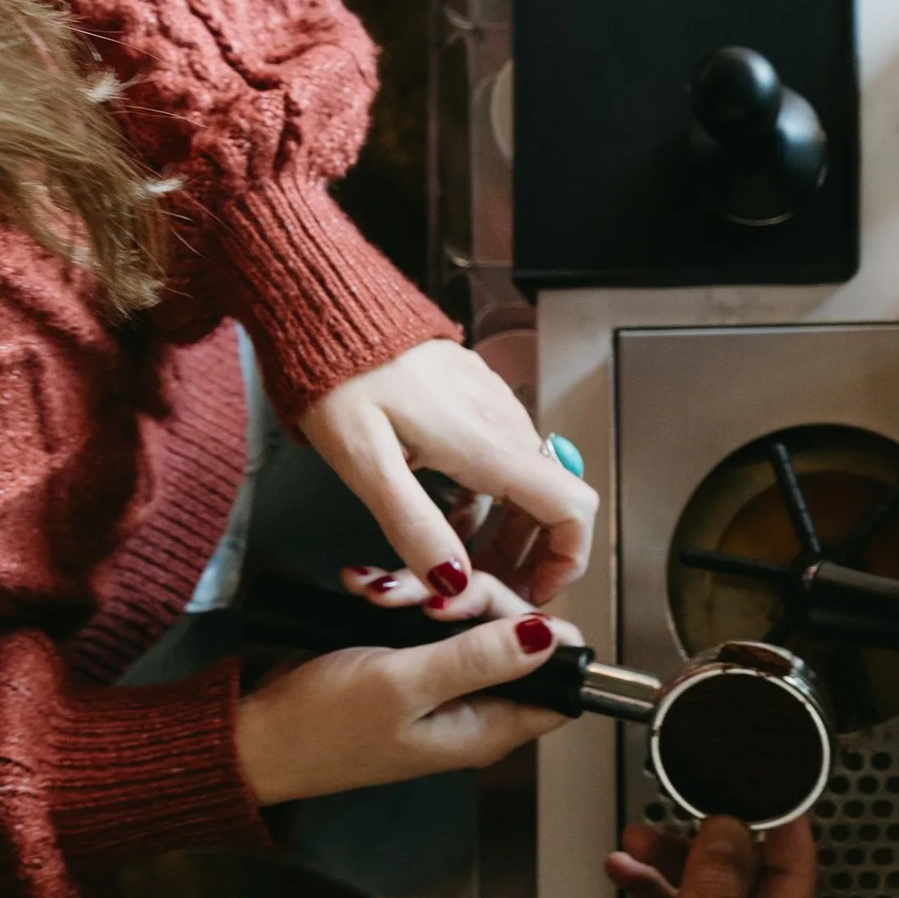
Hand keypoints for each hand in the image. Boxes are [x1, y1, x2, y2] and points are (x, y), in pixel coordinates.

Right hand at [235, 610, 573, 807]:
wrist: (258, 733)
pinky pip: (427, 616)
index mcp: (488, 727)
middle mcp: (475, 707)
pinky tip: (368, 593)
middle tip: (423, 600)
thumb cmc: (321, 728)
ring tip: (380, 596)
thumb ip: (477, 660)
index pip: (556, 676)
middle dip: (469, 599)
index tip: (486, 608)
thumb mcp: (403, 686)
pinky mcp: (412, 661)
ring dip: (424, 593)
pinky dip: (400, 597)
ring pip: (468, 616)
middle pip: (514, 633)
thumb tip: (546, 637)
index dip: (536, 631)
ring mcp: (443, 684)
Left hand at [304, 339, 596, 618]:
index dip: (567, 560)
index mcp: (487, 444)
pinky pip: (498, 462)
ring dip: (499, 533)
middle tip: (480, 590)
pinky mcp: (473, 399)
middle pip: (548, 507)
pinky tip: (443, 513)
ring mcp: (492, 408)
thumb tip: (453, 581)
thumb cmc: (339, 377)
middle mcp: (502, 424)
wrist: (327, 307)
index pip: (571, 509)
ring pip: (523, 487)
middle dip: (523, 559)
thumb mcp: (366, 465)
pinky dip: (484, 501)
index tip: (534, 589)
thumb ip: (415, 526)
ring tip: (452, 559)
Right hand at [517, 815, 817, 897]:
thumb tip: (737, 830)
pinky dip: (646, 887)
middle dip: (714, 840)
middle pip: (746, 882)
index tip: (767, 786)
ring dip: (672, 860)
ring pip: (700, 894)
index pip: (795, 883)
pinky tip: (624, 871)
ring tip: (640, 839)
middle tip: (689, 805)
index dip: (784, 831)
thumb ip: (716, 887)